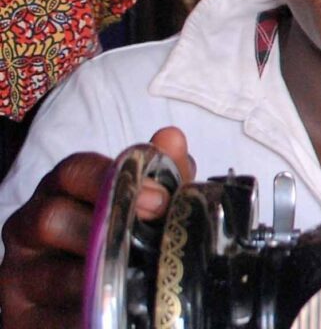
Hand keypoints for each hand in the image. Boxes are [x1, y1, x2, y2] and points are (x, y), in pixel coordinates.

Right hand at [0, 128, 193, 328]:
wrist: (101, 298)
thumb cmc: (124, 239)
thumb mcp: (149, 203)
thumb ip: (162, 172)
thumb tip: (171, 138)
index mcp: (62, 191)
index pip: (73, 171)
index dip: (112, 179)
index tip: (158, 199)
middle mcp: (30, 227)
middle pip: (50, 219)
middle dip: (105, 229)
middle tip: (150, 240)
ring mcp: (21, 275)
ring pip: (50, 275)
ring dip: (98, 279)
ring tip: (136, 282)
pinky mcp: (22, 319)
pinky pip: (47, 321)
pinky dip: (82, 318)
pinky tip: (116, 314)